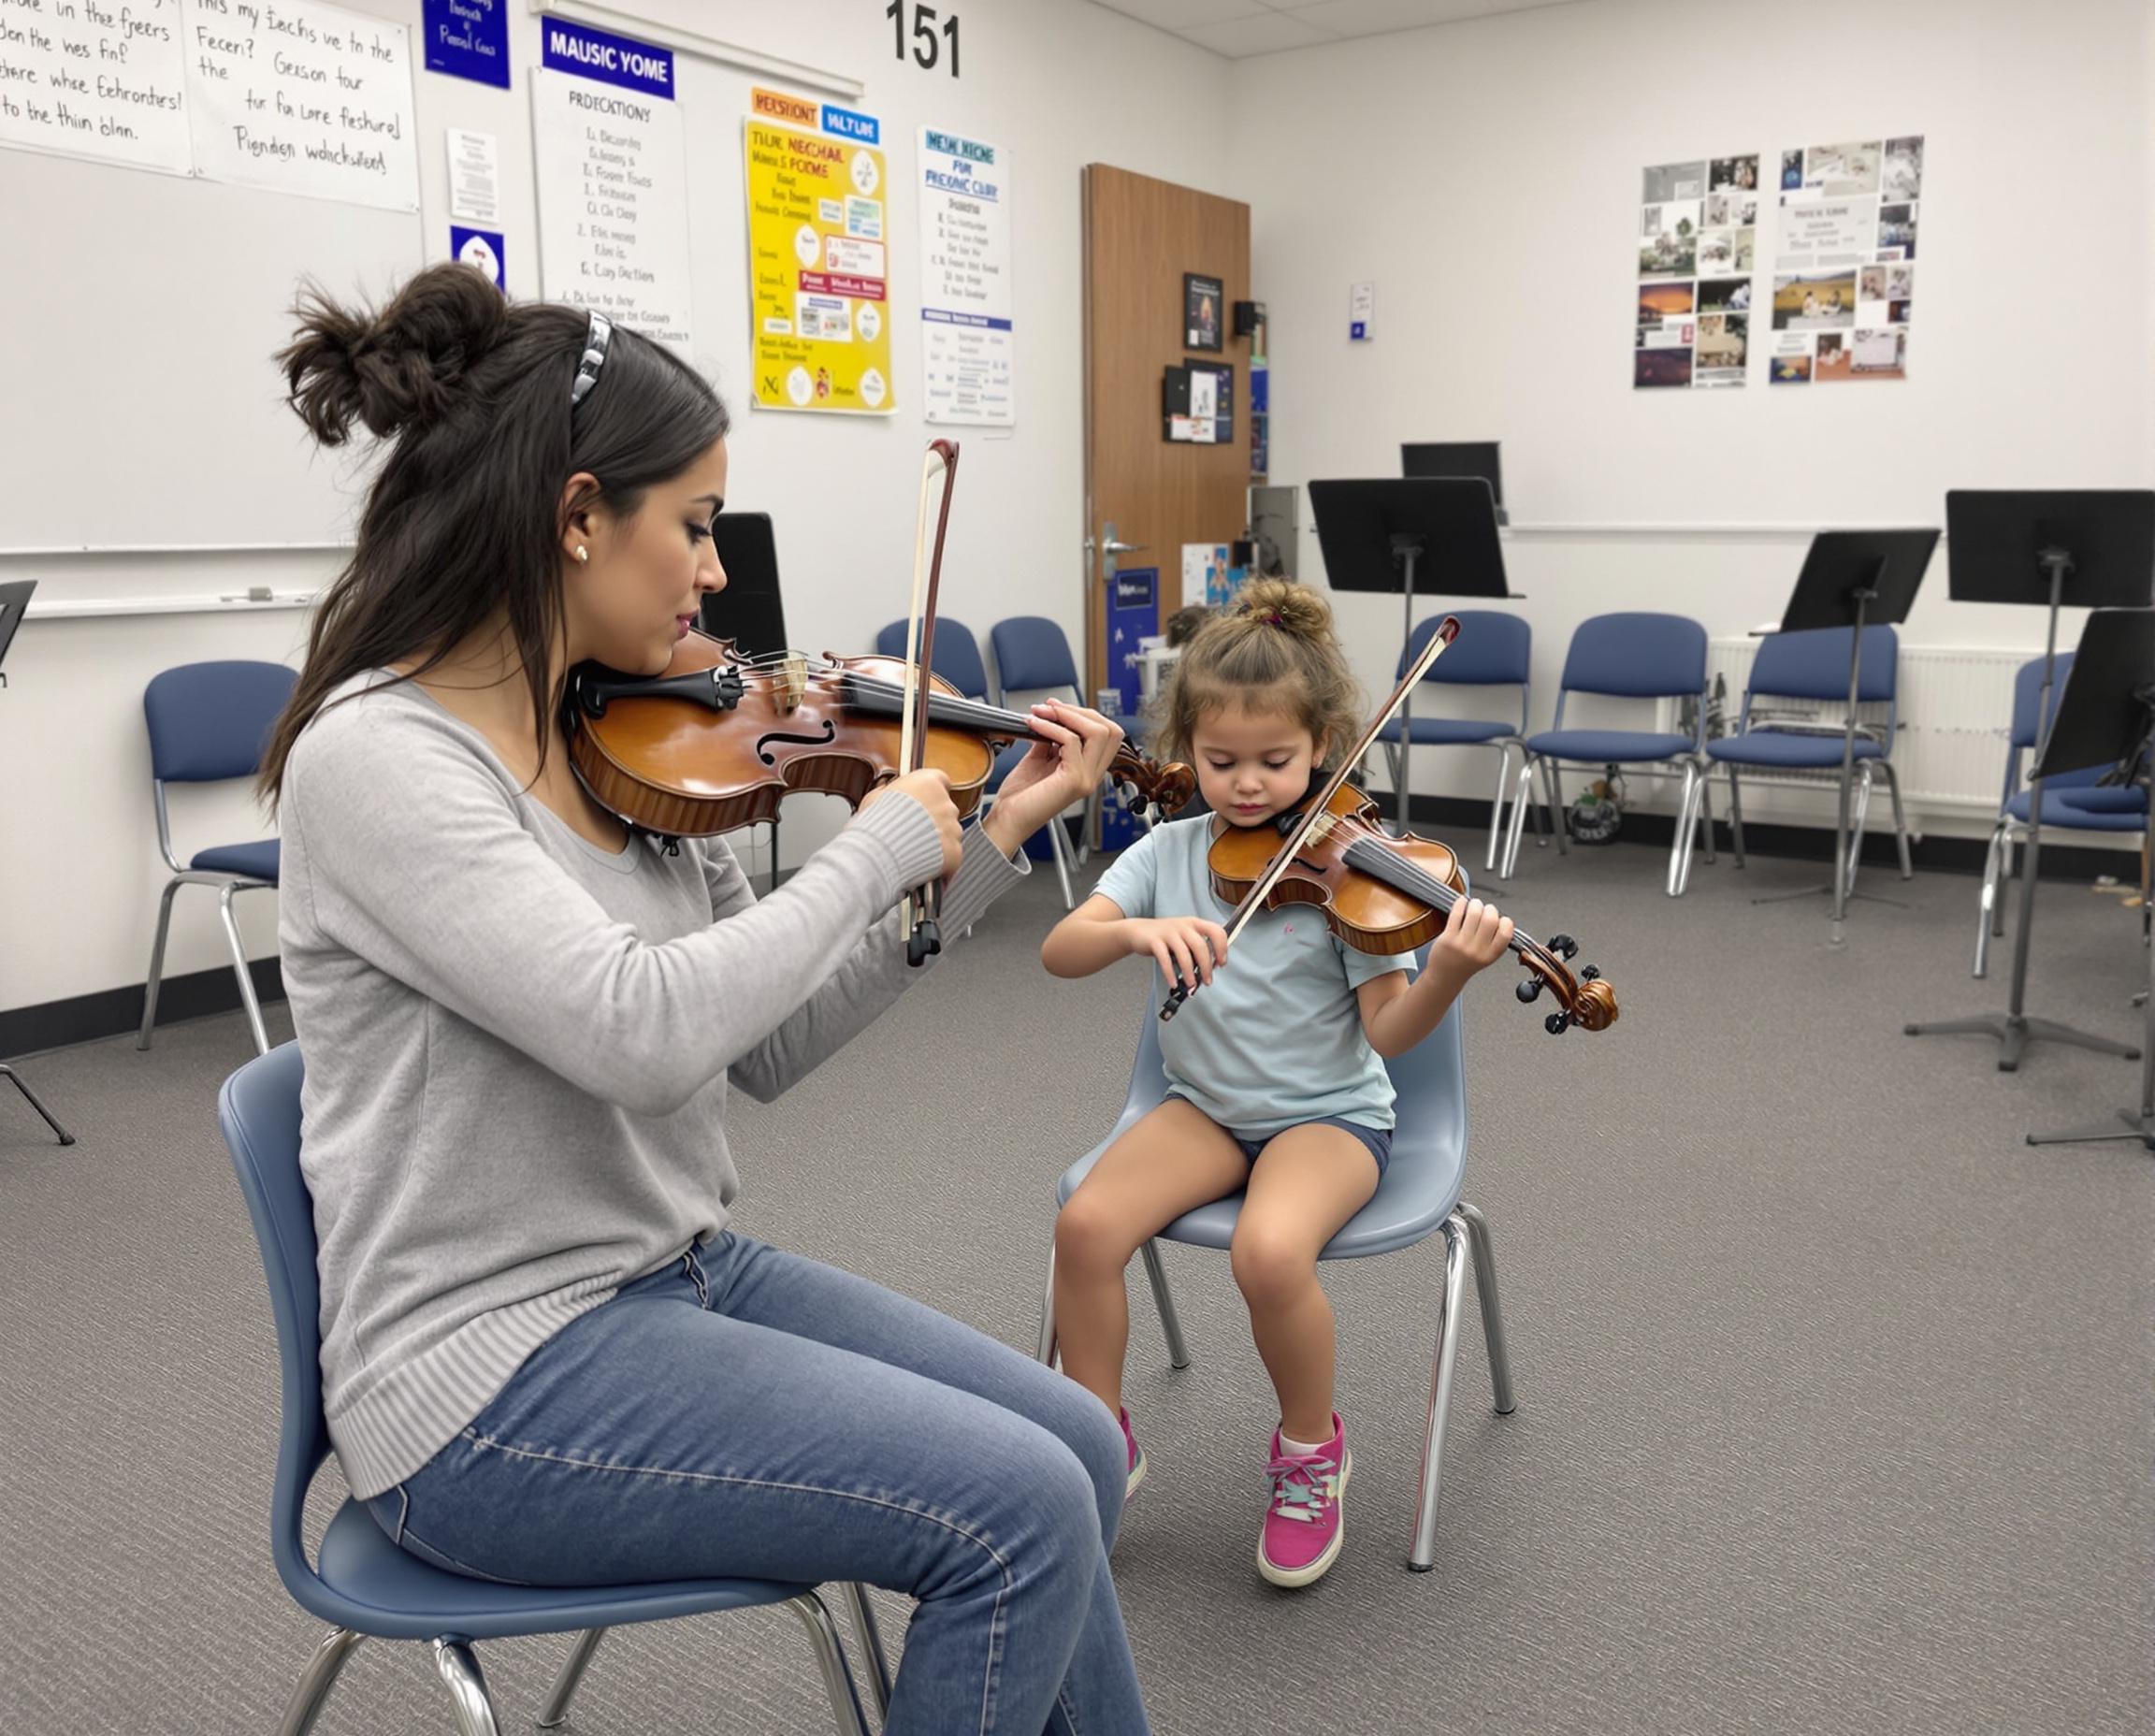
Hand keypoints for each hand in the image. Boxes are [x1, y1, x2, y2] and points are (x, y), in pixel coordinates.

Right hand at [861, 767, 962, 876]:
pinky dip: (940, 861)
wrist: (879, 852)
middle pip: (945, 809)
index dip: (930, 793)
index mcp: (929, 783)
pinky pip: (951, 855)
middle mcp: (946, 803)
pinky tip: (921, 863)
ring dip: (936, 840)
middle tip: (912, 830)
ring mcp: (953, 828)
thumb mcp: (875, 797)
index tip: (922, 800)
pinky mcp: (954, 851)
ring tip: (913, 849)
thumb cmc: (874, 824)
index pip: (941, 781)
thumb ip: (890, 792)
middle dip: (932, 819)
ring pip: (949, 833)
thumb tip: (887, 794)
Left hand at [981, 702, 1124, 857]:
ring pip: (1098, 733)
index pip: (1108, 734)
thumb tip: (1052, 716)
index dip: (1084, 714)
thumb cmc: (1020, 795)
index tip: (1056, 707)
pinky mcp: (1074, 781)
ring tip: (1041, 713)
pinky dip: (1050, 726)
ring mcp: (1086, 779)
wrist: (1007, 819)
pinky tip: (1033, 724)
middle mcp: (1092, 776)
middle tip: (1050, 707)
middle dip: (1079, 710)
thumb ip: (1051, 739)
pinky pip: (1071, 741)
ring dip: (1066, 715)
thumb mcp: (1039, 758)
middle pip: (1110, 731)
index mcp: (1088, 770)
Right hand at [1125, 916, 1229, 988]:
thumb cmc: (1166, 937)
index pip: (1216, 931)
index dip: (1222, 948)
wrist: (1139, 931)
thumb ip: (1197, 948)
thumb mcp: (1185, 936)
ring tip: (1191, 985)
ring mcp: (1169, 932)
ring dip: (1189, 973)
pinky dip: (1170, 973)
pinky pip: (1165, 959)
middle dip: (1206, 967)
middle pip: (1200, 946)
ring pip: (1184, 954)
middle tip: (1208, 981)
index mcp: (1195, 923)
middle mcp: (1183, 926)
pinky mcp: (1155, 941)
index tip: (1221, 964)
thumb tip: (1210, 968)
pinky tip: (1173, 983)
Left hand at [1430, 897, 1513, 975]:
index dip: (1505, 921)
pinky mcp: (1447, 937)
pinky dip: (1461, 903)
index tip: (1500, 919)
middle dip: (1490, 909)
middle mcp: (1477, 950)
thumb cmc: (1465, 964)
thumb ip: (1494, 941)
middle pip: (1491, 919)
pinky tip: (1462, 902)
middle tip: (1485, 909)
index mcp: (1490, 955)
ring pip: (1474, 913)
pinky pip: (1457, 914)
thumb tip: (1499, 917)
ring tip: (1474, 905)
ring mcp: (1462, 944)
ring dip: (1475, 904)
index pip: (1506, 933)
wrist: (1445, 976)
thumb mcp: (1486, 957)